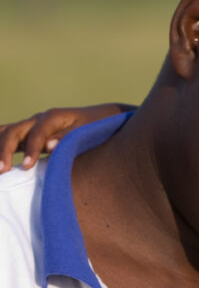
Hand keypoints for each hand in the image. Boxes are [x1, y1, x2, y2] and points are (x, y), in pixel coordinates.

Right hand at [0, 104, 134, 172]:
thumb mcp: (87, 131)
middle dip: (5, 150)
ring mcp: (31, 125)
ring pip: (7, 132)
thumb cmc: (94, 126)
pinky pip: (7, 135)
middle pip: (15, 131)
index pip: (37, 133)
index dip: (31, 149)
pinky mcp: (28, 133)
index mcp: (53, 117)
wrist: (98, 117)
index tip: (26, 166)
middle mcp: (38, 119)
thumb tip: (49, 147)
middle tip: (2, 170)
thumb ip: (68, 138)